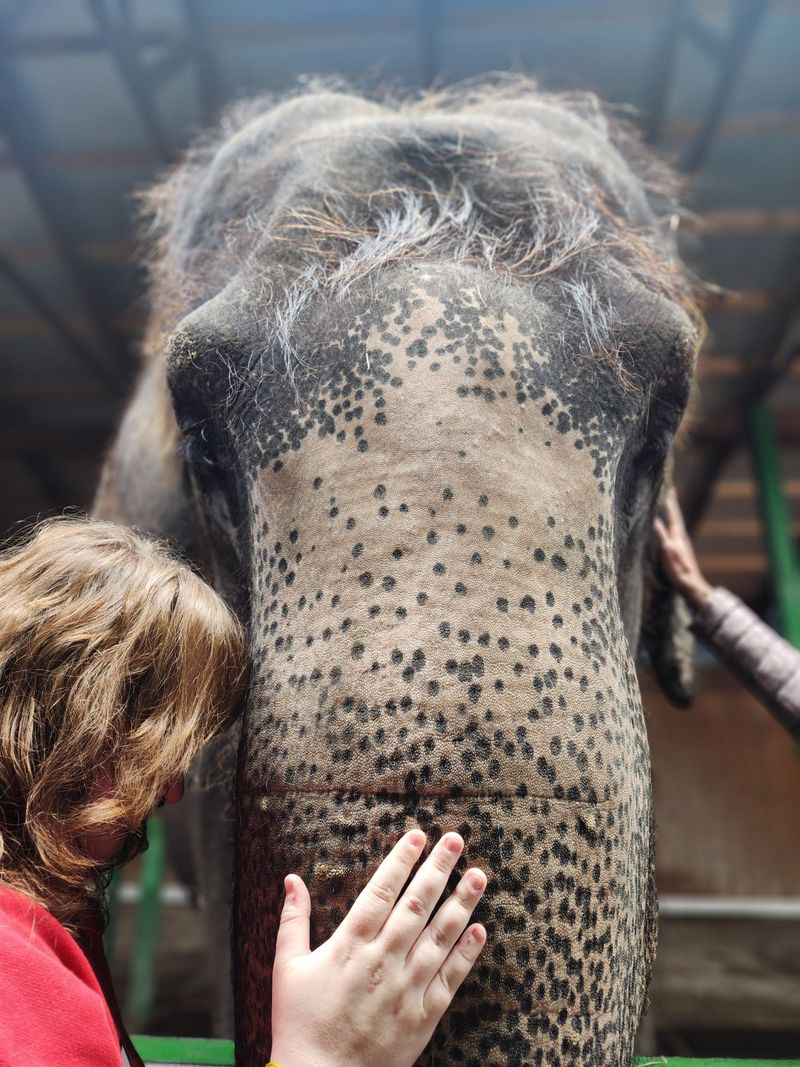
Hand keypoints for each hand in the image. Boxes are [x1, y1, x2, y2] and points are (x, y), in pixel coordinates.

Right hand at [270, 829, 486, 1066]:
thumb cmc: (299, 1024)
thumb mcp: (286, 968)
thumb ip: (293, 920)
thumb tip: (291, 879)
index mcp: (350, 945)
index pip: (381, 891)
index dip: (401, 860)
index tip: (418, 835)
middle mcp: (382, 961)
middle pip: (417, 905)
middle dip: (438, 868)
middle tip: (457, 840)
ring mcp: (406, 989)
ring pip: (440, 936)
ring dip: (461, 903)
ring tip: (478, 875)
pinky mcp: (422, 1016)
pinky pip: (450, 979)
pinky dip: (466, 953)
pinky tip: (480, 930)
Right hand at [653, 488, 711, 607]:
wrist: (692, 584)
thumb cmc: (678, 571)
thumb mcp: (667, 554)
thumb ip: (662, 537)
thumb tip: (655, 521)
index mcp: (677, 536)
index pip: (673, 515)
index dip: (670, 503)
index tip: (669, 489)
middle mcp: (681, 536)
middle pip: (676, 516)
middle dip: (673, 503)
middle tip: (671, 490)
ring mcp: (682, 542)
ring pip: (677, 522)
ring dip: (673, 512)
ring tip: (670, 504)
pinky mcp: (681, 548)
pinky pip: (676, 529)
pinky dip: (673, 522)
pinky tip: (672, 525)